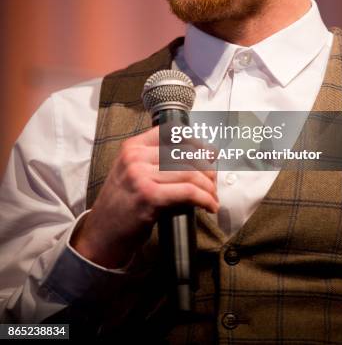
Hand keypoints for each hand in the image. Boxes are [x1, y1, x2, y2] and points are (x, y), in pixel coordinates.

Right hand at [70, 126, 217, 267]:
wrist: (102, 233)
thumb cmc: (122, 204)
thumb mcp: (133, 172)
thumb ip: (160, 161)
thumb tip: (206, 153)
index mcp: (132, 147)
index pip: (172, 132)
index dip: (196, 142)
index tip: (209, 154)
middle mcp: (136, 157)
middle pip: (185, 153)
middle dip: (207, 169)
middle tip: (214, 182)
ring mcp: (141, 175)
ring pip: (190, 173)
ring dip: (209, 187)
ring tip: (212, 197)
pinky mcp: (149, 196)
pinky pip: (188, 192)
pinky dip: (205, 199)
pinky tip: (210, 206)